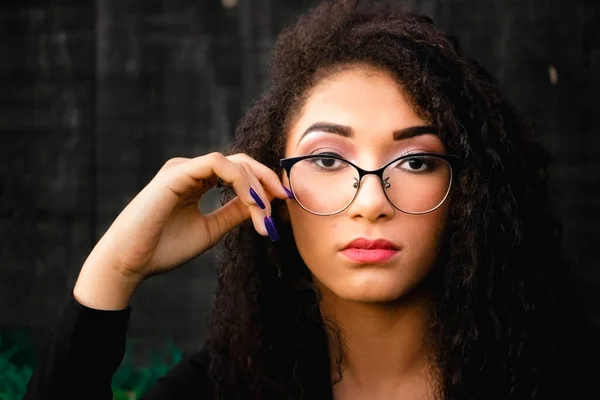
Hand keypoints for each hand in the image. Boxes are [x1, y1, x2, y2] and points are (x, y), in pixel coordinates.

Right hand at [73, 152, 289, 308]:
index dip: (263, 183)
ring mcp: (183, 168)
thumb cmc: (164, 248)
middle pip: (240, 163)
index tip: (282, 203)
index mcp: (196, 181)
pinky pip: (217, 165)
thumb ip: (234, 213)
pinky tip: (251, 203)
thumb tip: (263, 204)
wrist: (130, 263)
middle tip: (285, 198)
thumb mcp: (211, 229)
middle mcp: (191, 170)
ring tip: (265, 213)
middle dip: (266, 179)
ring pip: (233, 163)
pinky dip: (240, 182)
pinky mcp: (177, 172)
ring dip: (256, 186)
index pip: (238, 172)